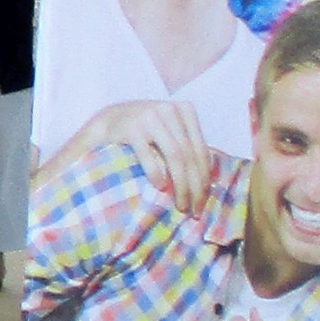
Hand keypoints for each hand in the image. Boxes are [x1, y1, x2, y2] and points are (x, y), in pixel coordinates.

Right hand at [67, 99, 214, 210]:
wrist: (109, 120)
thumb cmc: (145, 132)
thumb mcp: (170, 132)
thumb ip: (188, 148)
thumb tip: (210, 183)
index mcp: (185, 110)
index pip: (201, 150)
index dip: (205, 179)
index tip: (203, 202)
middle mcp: (169, 110)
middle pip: (189, 155)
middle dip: (194, 186)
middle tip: (193, 210)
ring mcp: (149, 116)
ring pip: (175, 155)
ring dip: (180, 184)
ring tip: (180, 204)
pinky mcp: (131, 127)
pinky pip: (148, 154)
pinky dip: (156, 172)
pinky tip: (160, 187)